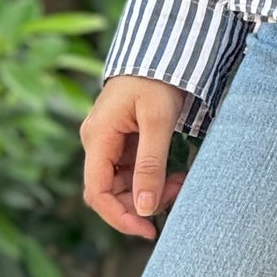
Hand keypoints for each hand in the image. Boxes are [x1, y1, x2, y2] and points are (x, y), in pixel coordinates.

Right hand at [80, 75, 189, 240]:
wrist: (162, 46)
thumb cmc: (157, 77)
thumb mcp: (158, 120)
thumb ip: (150, 165)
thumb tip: (145, 210)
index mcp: (97, 137)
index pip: (97, 193)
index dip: (119, 217)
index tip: (148, 230)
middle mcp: (97, 141)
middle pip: (109, 191)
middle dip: (140, 202)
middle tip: (176, 196)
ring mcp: (108, 139)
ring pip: (122, 182)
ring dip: (149, 190)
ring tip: (180, 184)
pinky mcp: (122, 137)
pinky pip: (131, 169)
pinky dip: (152, 176)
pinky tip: (174, 175)